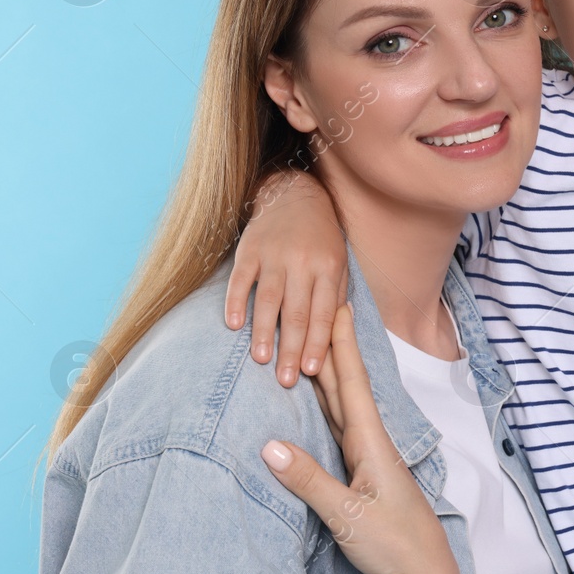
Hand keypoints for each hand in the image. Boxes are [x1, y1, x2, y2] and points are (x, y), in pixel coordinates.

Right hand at [225, 170, 348, 386]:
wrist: (295, 194)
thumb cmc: (321, 237)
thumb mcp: (339, 260)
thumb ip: (336, 294)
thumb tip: (333, 334)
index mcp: (329, 268)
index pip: (324, 313)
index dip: (318, 343)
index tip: (312, 370)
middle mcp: (302, 262)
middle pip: (297, 312)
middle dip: (292, 349)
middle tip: (286, 379)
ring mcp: (274, 255)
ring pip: (269, 299)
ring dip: (264, 332)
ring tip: (261, 359)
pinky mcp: (249, 249)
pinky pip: (241, 279)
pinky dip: (235, 302)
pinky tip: (234, 325)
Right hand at [261, 305, 458, 573]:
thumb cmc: (393, 548)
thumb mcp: (348, 517)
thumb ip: (310, 482)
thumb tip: (269, 446)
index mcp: (373, 447)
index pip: (354, 386)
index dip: (344, 347)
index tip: (339, 307)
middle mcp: (373, 446)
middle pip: (348, 387)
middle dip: (335, 347)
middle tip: (325, 306)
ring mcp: (369, 461)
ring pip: (344, 406)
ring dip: (330, 373)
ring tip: (314, 340)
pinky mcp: (363, 478)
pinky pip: (341, 429)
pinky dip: (329, 406)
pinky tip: (321, 398)